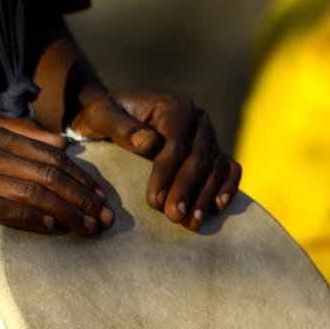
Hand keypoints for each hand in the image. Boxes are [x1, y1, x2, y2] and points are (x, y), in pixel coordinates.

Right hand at [0, 116, 113, 242]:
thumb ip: (13, 134)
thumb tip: (60, 144)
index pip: (49, 153)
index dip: (81, 176)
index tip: (101, 197)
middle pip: (46, 172)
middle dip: (82, 197)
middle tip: (105, 218)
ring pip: (30, 190)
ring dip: (65, 211)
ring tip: (87, 229)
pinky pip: (0, 207)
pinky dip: (28, 218)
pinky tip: (49, 228)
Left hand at [69, 89, 241, 231]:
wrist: (114, 120)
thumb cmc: (104, 118)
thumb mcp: (100, 115)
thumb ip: (119, 125)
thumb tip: (149, 142)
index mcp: (173, 105)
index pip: (176, 141)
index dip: (167, 172)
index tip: (154, 200)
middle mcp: (196, 118)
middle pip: (198, 156)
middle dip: (185, 189)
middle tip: (173, 216)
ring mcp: (208, 136)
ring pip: (214, 166)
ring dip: (204, 196)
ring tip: (190, 223)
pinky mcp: (213, 152)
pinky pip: (229, 168)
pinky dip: (227, 187)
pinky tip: (217, 207)